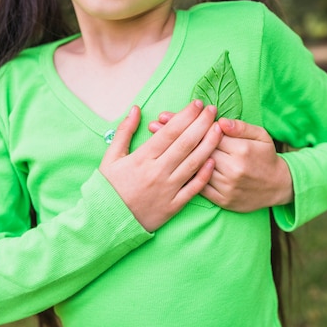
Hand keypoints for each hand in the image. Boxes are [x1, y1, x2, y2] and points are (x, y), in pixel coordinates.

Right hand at [100, 101, 222, 231]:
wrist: (106, 222)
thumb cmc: (108, 188)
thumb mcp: (111, 157)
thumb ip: (124, 131)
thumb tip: (136, 108)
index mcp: (142, 158)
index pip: (170, 132)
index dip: (186, 116)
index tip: (198, 104)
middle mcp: (157, 172)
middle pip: (185, 144)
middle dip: (202, 124)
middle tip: (213, 110)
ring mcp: (167, 189)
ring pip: (193, 163)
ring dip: (209, 145)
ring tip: (220, 129)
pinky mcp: (173, 206)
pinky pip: (193, 189)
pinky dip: (204, 175)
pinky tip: (214, 161)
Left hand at [149, 113, 292, 211]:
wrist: (278, 187)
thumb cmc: (266, 157)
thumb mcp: (261, 136)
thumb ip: (241, 127)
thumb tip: (220, 121)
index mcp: (241, 150)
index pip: (208, 133)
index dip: (186, 124)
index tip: (167, 115)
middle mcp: (232, 169)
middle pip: (197, 149)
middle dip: (174, 137)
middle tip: (154, 125)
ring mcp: (227, 187)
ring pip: (196, 169)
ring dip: (174, 157)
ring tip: (155, 145)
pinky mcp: (223, 201)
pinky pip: (200, 188)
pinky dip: (185, 178)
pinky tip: (170, 169)